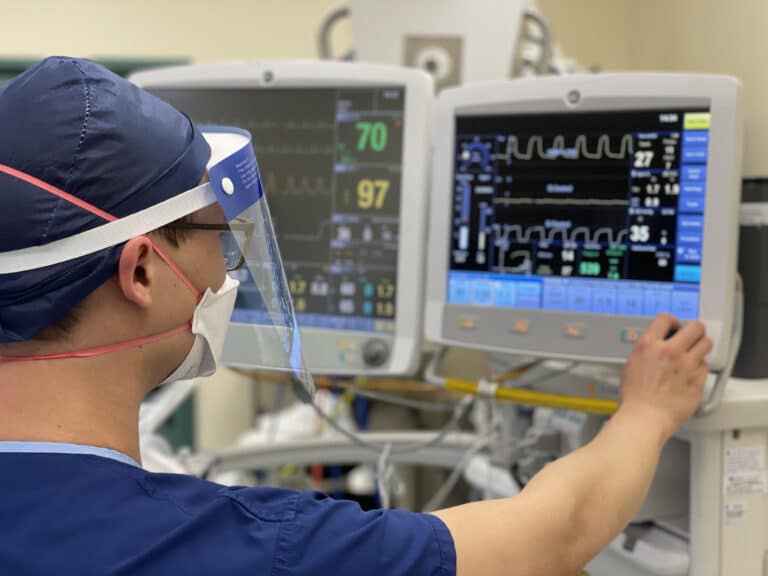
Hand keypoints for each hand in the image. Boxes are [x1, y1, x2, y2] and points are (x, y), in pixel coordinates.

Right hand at [619, 313, 711, 440]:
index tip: (674, 326)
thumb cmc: (635, 398)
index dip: (672, 321)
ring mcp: (687, 366)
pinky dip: (700, 368)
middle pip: (695, 327)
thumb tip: (655, 346)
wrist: (645, 418)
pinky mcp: (698, 380)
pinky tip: (691, 373)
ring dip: (701, 347)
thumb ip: (647, 351)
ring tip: (694, 353)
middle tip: (691, 337)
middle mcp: (670, 352)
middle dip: (694, 330)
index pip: (665, 318)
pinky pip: (706, 366)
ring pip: (706, 344)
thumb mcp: (631, 364)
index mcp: (649, 345)